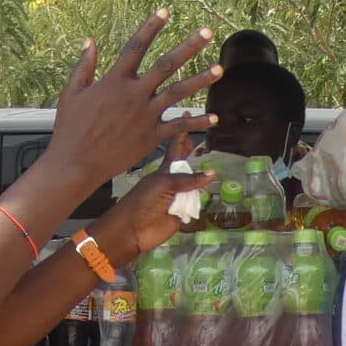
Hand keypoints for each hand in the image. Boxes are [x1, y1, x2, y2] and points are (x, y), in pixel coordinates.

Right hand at [42, 15, 221, 193]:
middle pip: (166, 65)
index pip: (136, 46)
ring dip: (200, 80)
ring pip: (178, 92)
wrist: (75, 163)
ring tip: (220, 69)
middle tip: (208, 33)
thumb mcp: (72, 92)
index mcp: (114, 81)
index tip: (165, 11)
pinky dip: (197, 122)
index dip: (151, 27)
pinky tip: (214, 118)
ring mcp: (145, 115)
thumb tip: (89, 41)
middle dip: (189, 47)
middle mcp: (134, 94)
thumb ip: (84, 65)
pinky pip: (178, 127)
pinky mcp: (151, 136)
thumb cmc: (70, 129)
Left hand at [91, 133, 213, 262]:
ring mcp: (177, 198)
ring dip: (201, 181)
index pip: (175, 148)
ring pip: (194, 186)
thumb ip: (188, 179)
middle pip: (186, 165)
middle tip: (200, 138)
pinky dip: (201, 201)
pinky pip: (195, 205)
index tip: (184, 115)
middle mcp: (171, 181)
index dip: (181, 134)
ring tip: (212, 167)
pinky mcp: (182, 214)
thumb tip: (212, 173)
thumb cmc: (143, 202)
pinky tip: (209, 193)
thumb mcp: (165, 185)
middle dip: (191, 153)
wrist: (133, 230)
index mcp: (163, 170)